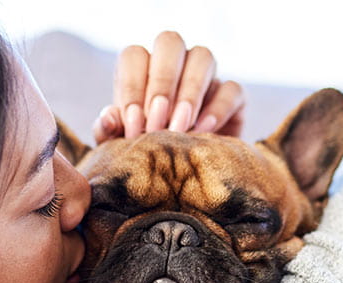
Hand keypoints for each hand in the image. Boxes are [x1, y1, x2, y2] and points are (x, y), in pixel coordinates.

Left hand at [92, 31, 244, 143]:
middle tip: (157, 122)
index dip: (132, 88)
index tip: (133, 125)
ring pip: (203, 56)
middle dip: (162, 82)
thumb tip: (109, 117)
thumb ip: (109, 131)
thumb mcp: (120, 147)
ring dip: (189, 92)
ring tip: (179, 128)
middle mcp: (175, 65)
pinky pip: (232, 89)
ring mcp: (206, 77)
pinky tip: (202, 131)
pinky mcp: (233, 98)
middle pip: (170, 42)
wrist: (184, 180)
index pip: (135, 56)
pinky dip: (217, 109)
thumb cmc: (146, 156)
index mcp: (141, 70)